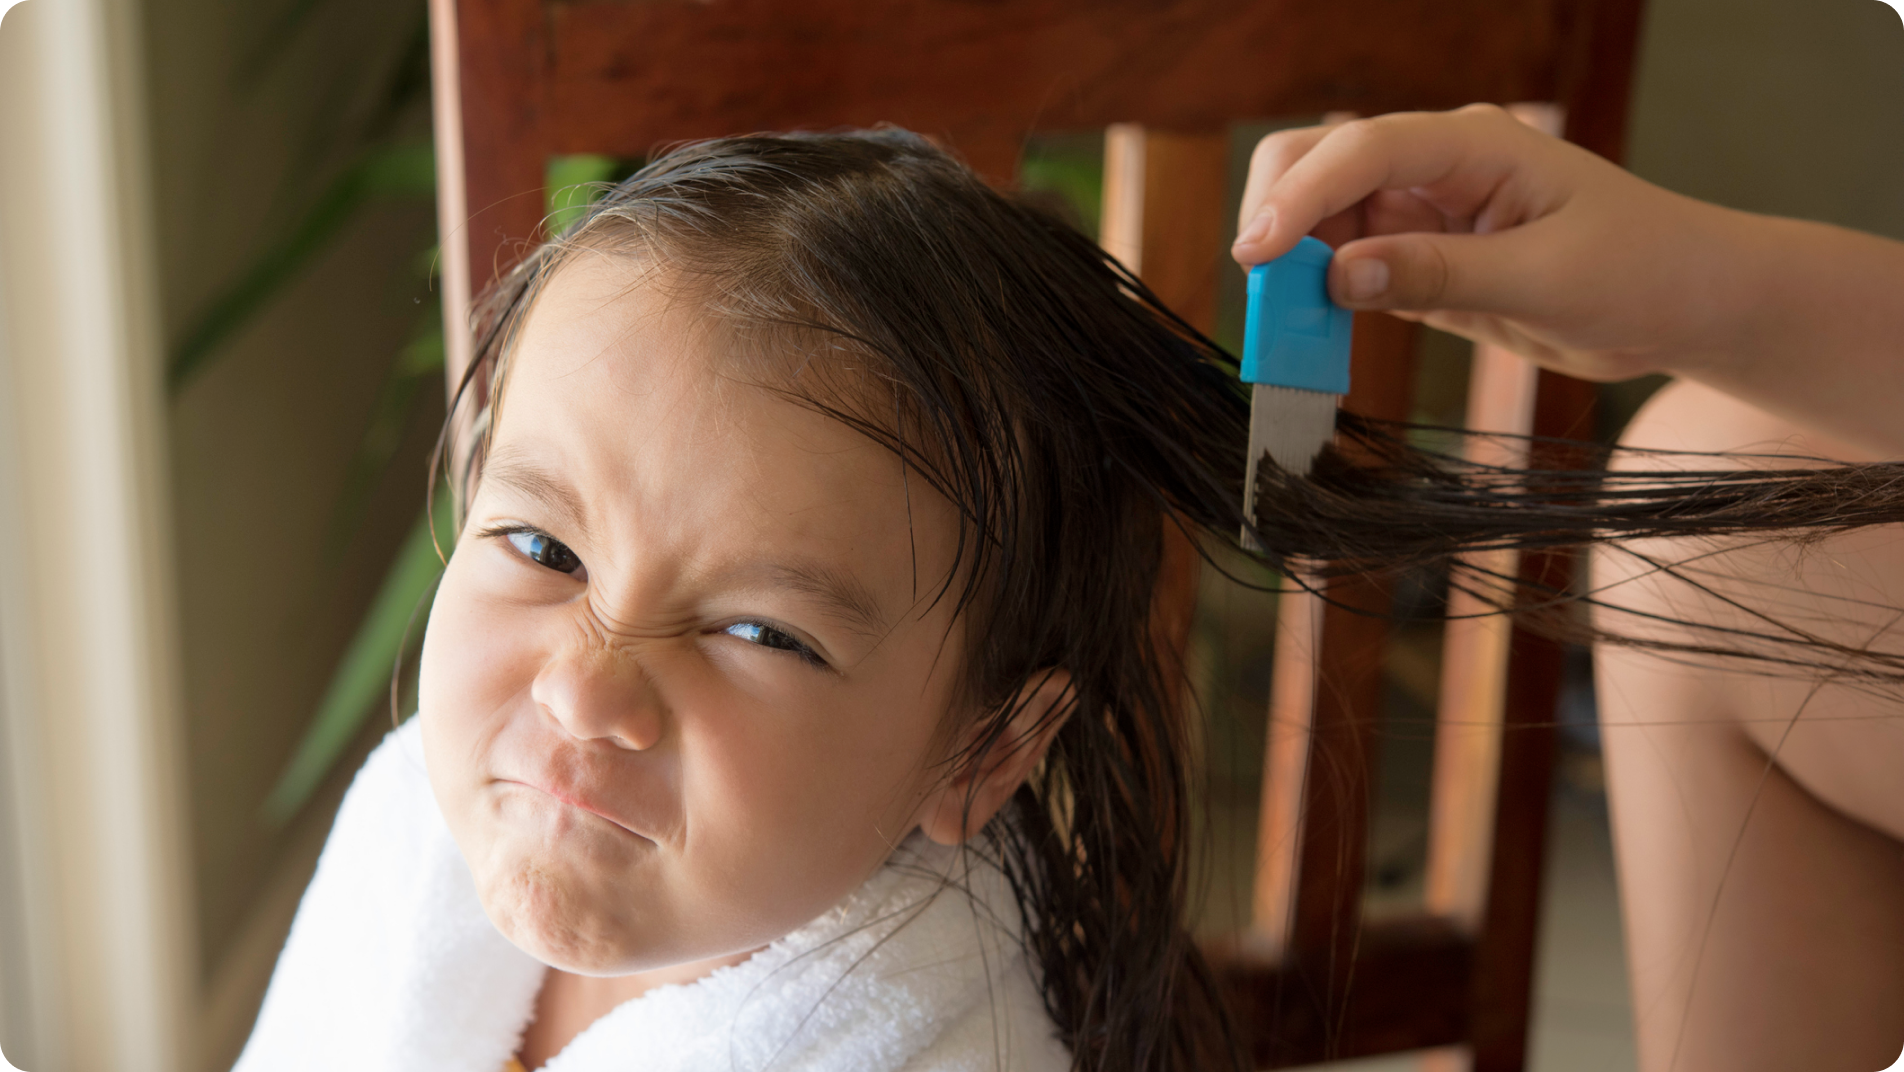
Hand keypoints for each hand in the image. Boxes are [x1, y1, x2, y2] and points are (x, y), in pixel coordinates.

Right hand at [1230, 104, 1762, 382]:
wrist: (1687, 304)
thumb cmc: (1641, 270)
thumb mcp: (1545, 278)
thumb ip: (1439, 274)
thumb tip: (1339, 274)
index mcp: (1474, 143)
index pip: (1363, 150)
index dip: (1300, 197)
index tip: (1257, 254)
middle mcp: (1436, 166)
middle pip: (1319, 163)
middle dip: (1277, 218)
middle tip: (1260, 292)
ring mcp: (1423, 212)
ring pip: (1321, 223)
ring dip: (1292, 269)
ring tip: (1284, 330)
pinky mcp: (1420, 261)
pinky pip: (1347, 270)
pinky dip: (1319, 301)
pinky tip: (1313, 335)